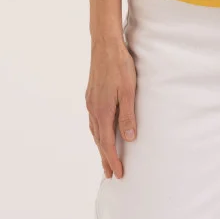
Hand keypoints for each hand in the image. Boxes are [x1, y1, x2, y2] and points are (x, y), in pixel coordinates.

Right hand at [85, 39, 137, 178]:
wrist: (104, 44)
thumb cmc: (119, 65)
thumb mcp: (128, 90)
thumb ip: (127, 115)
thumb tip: (129, 139)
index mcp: (102, 111)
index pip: (107, 143)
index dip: (112, 159)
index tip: (117, 174)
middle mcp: (93, 109)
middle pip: (98, 140)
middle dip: (105, 157)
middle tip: (110, 173)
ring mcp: (90, 101)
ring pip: (94, 130)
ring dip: (100, 145)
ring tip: (106, 156)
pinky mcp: (91, 94)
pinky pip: (93, 120)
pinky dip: (97, 132)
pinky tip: (101, 131)